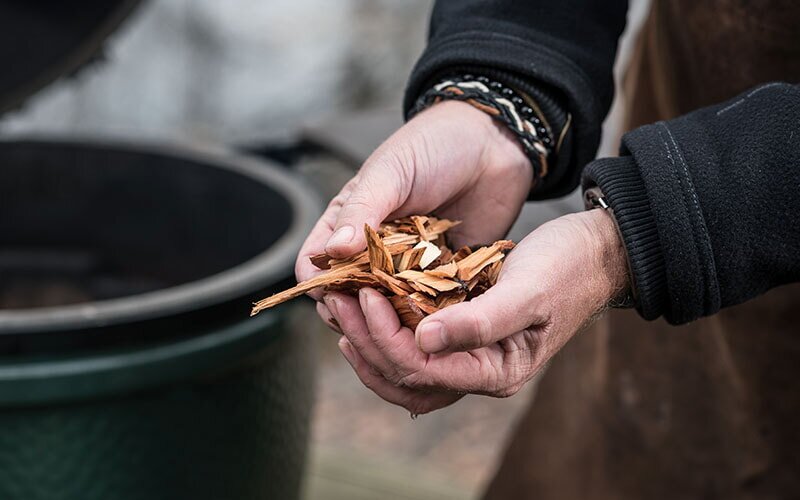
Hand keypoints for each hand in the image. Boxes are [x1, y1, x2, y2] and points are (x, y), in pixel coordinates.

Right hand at [295, 100, 531, 306]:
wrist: (493, 143)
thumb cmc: (433, 146)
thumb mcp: (389, 173)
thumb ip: (361, 211)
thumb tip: (331, 252)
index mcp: (347, 225)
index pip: (316, 267)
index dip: (321, 287)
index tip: (338, 297)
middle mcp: (373, 253)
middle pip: (350, 299)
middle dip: (357, 314)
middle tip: (377, 317)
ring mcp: (408, 268)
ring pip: (389, 310)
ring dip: (394, 320)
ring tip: (408, 322)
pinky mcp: (444, 277)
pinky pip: (431, 307)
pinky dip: (432, 316)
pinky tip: (440, 318)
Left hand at [326, 209, 628, 413]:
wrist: (592, 252)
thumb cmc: (567, 268)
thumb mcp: (528, 291)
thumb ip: (479, 321)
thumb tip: (423, 340)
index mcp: (498, 370)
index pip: (424, 370)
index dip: (387, 336)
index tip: (366, 293)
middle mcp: (480, 372)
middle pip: (407, 379)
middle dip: (367, 343)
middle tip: (339, 302)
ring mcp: (471, 356)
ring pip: (406, 370)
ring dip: (371, 343)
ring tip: (344, 311)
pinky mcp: (465, 334)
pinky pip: (417, 348)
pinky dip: (388, 333)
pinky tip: (369, 309)